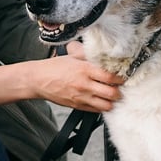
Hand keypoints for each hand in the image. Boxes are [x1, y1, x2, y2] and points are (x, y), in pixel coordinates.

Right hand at [0, 44, 123, 112]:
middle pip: (112, 93)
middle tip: (119, 87)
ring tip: (111, 95)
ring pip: (106, 105)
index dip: (120, 77)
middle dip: (119, 91)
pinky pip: (96, 110)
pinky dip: (101, 106)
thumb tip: (103, 50)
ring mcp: (81, 97)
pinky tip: (101, 100)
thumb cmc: (54, 67)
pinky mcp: (77, 106)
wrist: (38, 80)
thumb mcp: (72, 56)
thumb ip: (88, 55)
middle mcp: (84, 84)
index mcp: (84, 69)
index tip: (123, 76)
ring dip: (111, 101)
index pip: (110, 76)